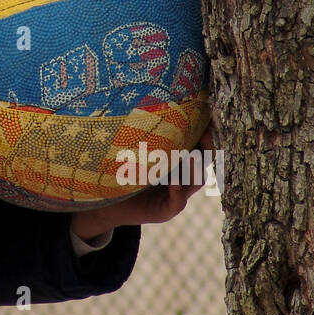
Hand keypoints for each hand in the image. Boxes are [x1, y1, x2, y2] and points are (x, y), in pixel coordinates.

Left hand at [71, 125, 214, 241]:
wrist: (106, 202)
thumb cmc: (121, 171)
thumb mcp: (135, 150)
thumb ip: (147, 135)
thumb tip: (154, 103)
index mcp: (177, 162)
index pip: (199, 148)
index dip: (206, 136)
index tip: (206, 122)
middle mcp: (181, 178)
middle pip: (203, 163)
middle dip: (207, 150)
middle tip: (205, 135)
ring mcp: (175, 196)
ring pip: (195, 181)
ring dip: (195, 168)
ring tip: (191, 155)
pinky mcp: (165, 211)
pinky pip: (178, 202)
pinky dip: (178, 192)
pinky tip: (174, 182)